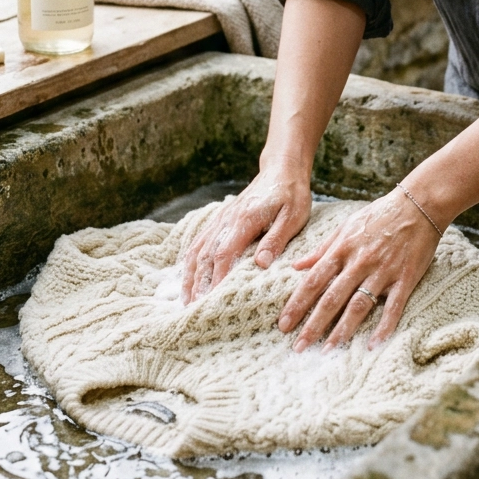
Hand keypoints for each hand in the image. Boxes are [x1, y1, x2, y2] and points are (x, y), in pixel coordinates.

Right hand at [181, 168, 311, 304]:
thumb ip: (275, 239)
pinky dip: (191, 259)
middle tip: (193, 309)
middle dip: (198, 283)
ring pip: (199, 249)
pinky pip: (201, 240)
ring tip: (186, 298)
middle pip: (206, 256)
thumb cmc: (291, 193)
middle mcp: (227, 220)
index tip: (211, 301)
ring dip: (190, 274)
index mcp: (244, 221)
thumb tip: (260, 264)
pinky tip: (188, 273)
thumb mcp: (292, 216)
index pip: (224, 254)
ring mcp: (222, 219)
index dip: (216, 279)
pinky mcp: (222, 218)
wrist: (282, 168)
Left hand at [277, 187, 441, 351]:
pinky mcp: (405, 278)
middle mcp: (359, 262)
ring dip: (342, 330)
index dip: (297, 303)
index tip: (284, 324)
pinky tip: (372, 345)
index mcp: (342, 249)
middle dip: (313, 324)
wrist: (418, 205)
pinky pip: (393, 306)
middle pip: (332, 297)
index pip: (314, 280)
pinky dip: (383, 326)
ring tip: (328, 350)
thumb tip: (296, 266)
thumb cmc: (379, 215)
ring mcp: (382, 271)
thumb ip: (322, 249)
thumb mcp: (345, 226)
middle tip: (299, 347)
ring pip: (359, 305)